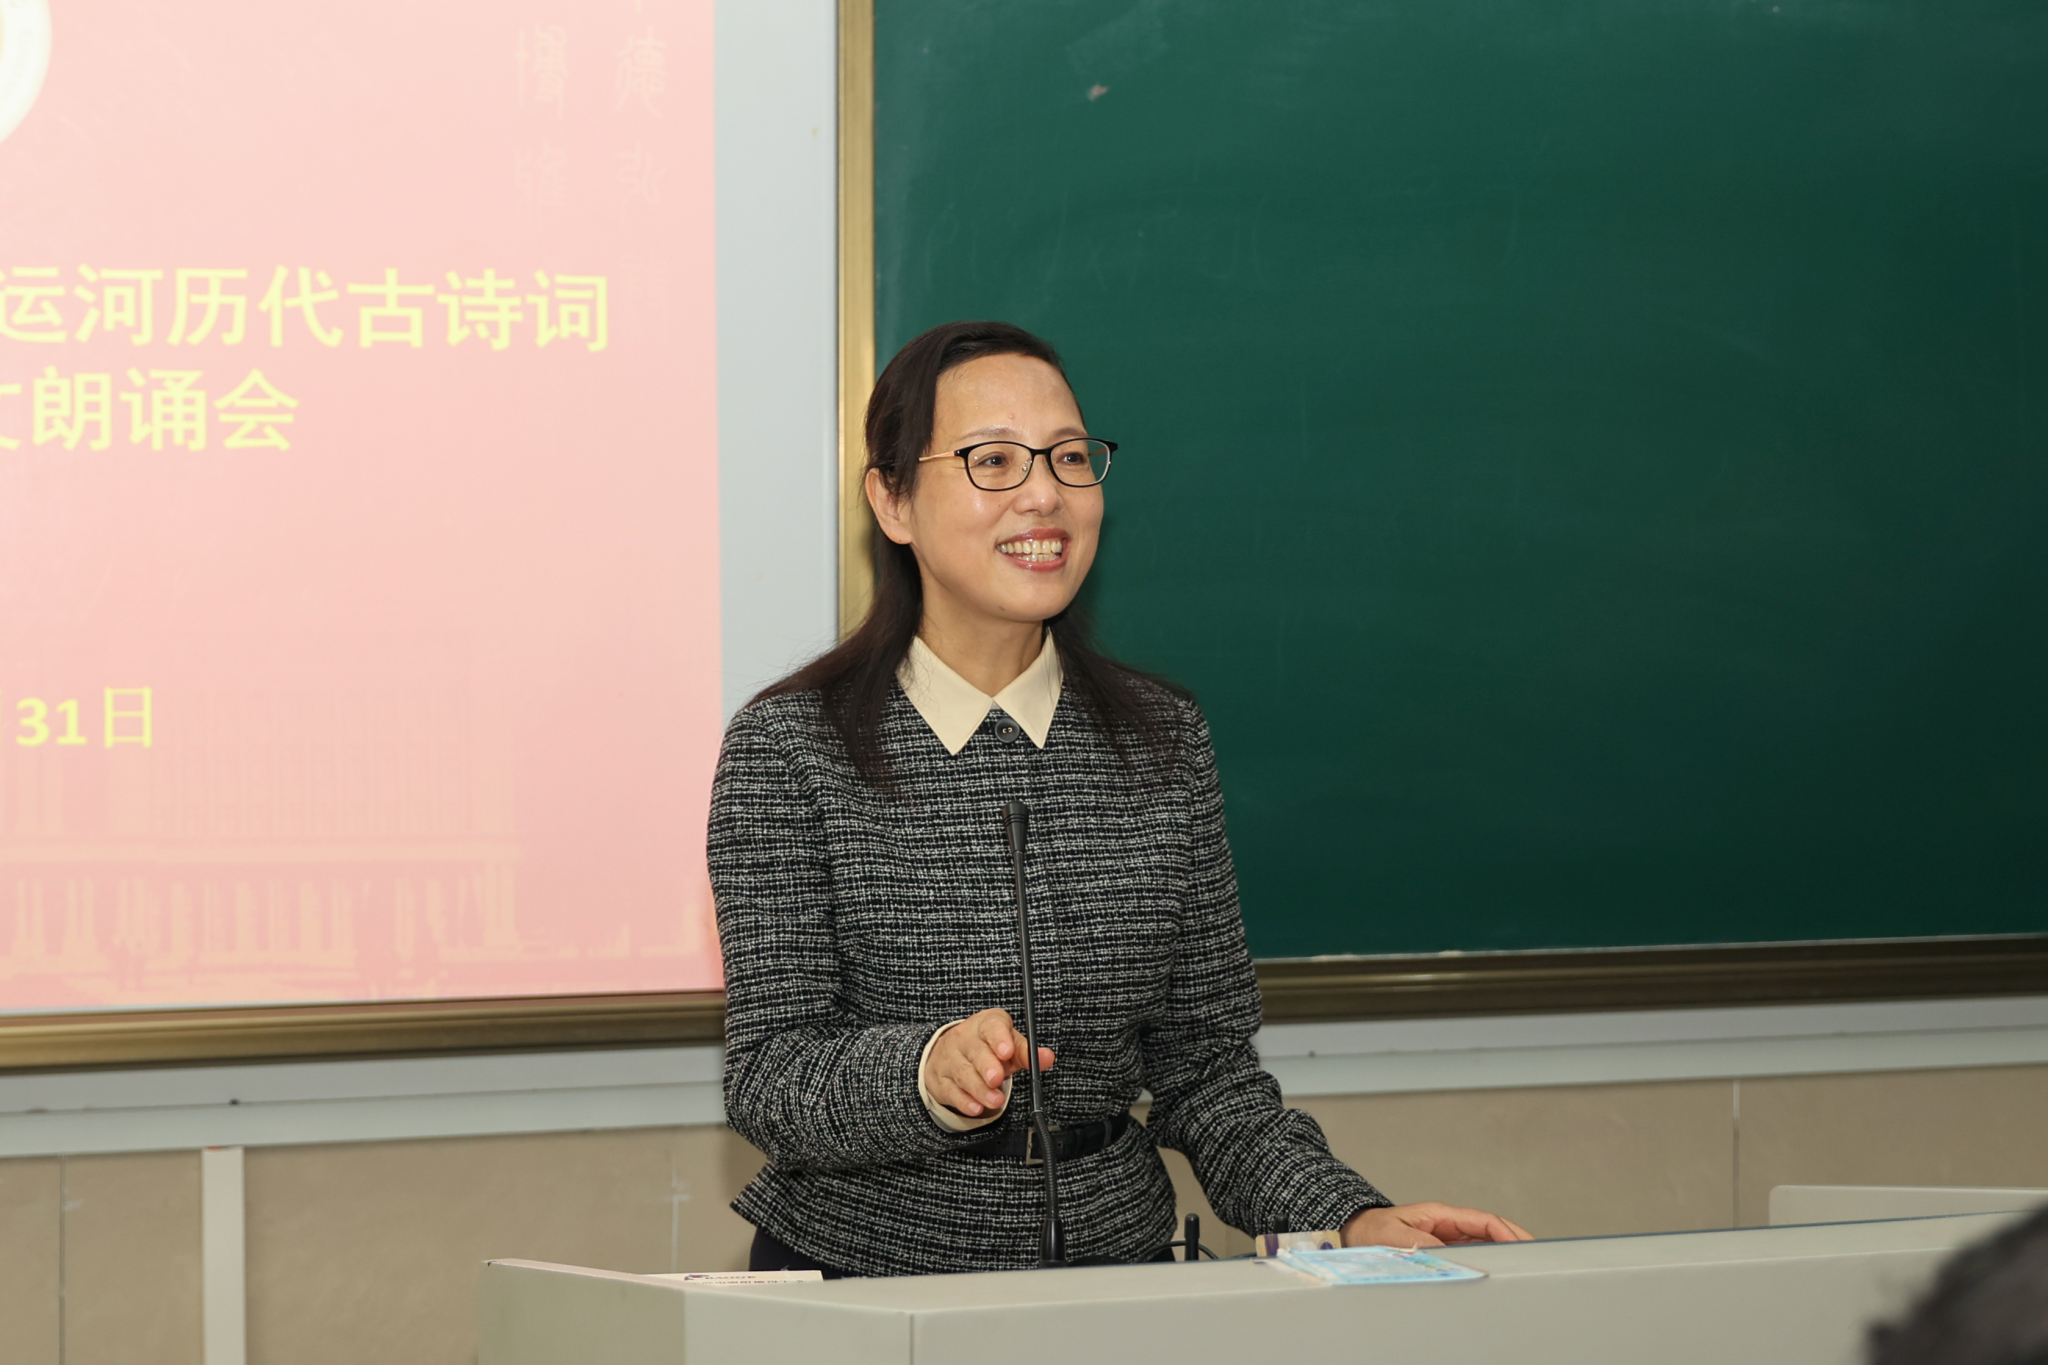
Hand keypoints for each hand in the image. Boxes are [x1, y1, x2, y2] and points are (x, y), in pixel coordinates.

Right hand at [921, 1007, 1054, 1117]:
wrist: (950, 1054)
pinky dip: (964, 1101)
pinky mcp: (940, 1080)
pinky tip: (976, 1107)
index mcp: (984, 1024)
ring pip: (964, 1073)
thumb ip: (1026, 1053)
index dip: (999, 1038)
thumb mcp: (1007, 1046)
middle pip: (975, 1051)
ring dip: (980, 1089)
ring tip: (996, 1100)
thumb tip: (1047, 1057)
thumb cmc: (986, 1048)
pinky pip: (951, 1092)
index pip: (991, 1026)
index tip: (1007, 1051)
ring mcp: (949, 1059)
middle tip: (997, 1079)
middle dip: (987, 1066)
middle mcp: (964, 1038)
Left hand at [1342, 1201, 1533, 1248]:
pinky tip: (1499, 1270)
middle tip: (1536, 1254)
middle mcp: (1449, 1224)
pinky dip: (1489, 1259)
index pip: (1483, 1220)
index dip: (1506, 1231)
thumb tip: (1449, 1256)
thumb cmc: (1374, 1230)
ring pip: (1485, 1242)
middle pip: (1490, 1229)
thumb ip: (1422, 1244)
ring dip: (1505, 1250)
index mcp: (1441, 1214)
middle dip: (1515, 1239)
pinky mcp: (1444, 1247)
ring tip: (1525, 1263)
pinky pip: (1473, 1252)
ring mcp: (1448, 1236)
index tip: (1521, 1244)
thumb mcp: (1395, 1236)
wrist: (1358, 1232)